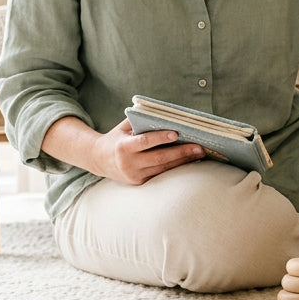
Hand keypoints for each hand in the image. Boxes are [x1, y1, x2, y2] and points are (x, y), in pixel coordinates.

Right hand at [90, 119, 204, 184]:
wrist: (98, 159)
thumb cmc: (116, 138)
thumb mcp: (124, 127)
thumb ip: (141, 121)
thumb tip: (166, 116)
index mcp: (123, 147)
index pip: (144, 142)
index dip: (160, 138)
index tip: (176, 133)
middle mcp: (128, 164)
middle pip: (159, 158)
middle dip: (181, 153)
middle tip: (199, 147)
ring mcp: (134, 176)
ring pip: (163, 169)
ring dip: (183, 162)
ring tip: (199, 154)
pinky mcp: (140, 183)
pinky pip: (161, 176)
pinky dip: (176, 168)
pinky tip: (189, 162)